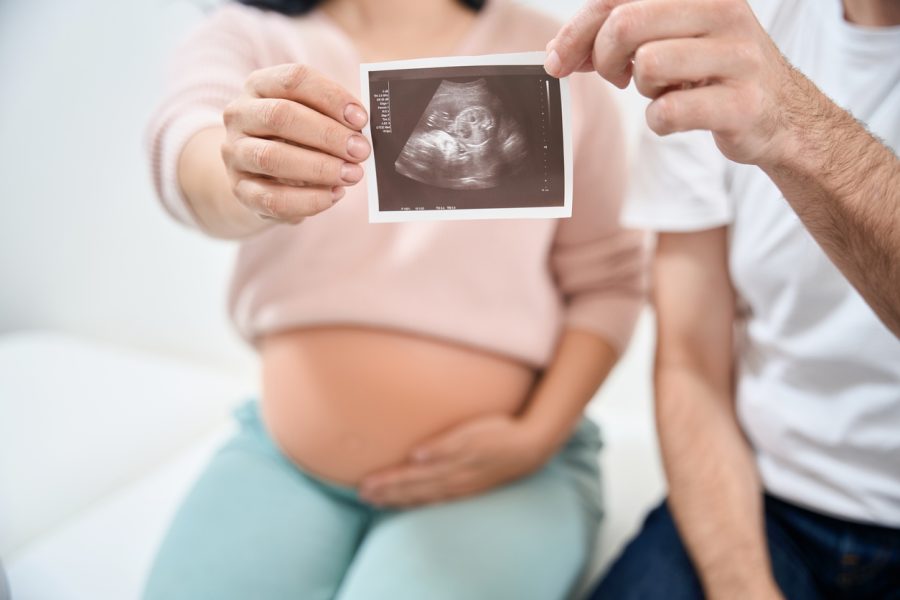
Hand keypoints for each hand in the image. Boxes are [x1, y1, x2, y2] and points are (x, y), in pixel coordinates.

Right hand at [221, 63, 370, 223]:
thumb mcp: (312, 116)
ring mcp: (235, 153)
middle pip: (280, 116)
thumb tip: (364, 130)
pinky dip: (308, 200)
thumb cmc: (296, 136)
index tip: (361, 118)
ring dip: (319, 168)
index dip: (331, 97)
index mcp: (260, 85)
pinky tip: (334, 195)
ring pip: (272, 157)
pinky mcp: (240, 190)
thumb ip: (334, 117)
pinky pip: (272, 198)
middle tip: (361, 150)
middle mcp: (240, 114)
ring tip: (352, 174)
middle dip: (327, 134)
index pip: (294, 79)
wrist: (259, 172)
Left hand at [358, 415, 549, 506]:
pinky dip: (421, 503)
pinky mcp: (470, 488)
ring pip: (423, 497)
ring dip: (399, 500)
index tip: (364, 484)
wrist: (531, 446)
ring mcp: (462, 487)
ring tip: (377, 502)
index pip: (410, 477)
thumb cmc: (499, 432)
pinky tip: (412, 503)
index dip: (386, 481)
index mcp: (449, 465)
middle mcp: (452, 480)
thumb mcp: (472, 433)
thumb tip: (415, 455)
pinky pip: (439, 500)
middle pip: (412, 489)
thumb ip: (443, 445)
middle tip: (362, 495)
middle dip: (386, 493)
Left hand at [545, 0, 813, 166]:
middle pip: (625, 24)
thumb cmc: (713, 71)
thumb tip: (559, 52)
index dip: (577, 29)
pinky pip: (668, 112)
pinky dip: (659, 122)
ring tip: (661, 91)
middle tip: (617, 77)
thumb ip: (618, 33)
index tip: (558, 59)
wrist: (783, 114)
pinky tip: (675, 117)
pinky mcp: (742, 103)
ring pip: (646, 65)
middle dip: (604, 59)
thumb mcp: (671, 37)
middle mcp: (723, 11)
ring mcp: (737, 56)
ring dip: (641, 90)